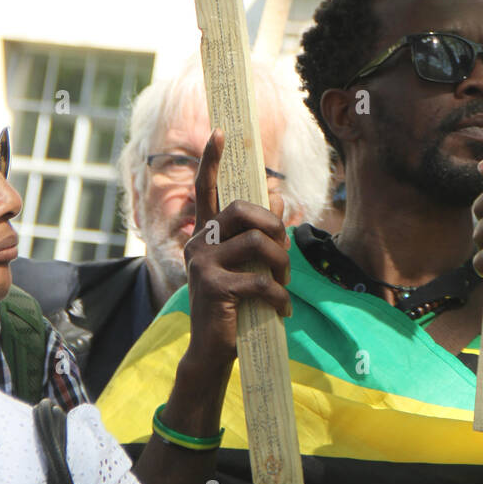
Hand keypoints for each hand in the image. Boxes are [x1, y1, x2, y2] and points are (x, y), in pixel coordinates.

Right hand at [183, 130, 291, 382]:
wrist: (212, 351)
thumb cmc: (234, 304)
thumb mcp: (247, 266)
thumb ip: (257, 234)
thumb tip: (276, 196)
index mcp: (206, 234)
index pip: (204, 189)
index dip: (211, 160)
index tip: (219, 131)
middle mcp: (199, 243)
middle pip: (241, 209)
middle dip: (272, 224)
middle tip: (283, 248)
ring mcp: (203, 264)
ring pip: (256, 243)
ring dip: (281, 263)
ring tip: (284, 284)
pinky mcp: (213, 287)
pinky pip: (260, 280)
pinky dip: (278, 296)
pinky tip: (281, 310)